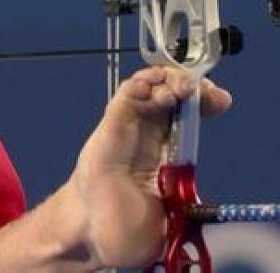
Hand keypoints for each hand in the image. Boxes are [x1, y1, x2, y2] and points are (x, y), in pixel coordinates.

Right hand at [68, 66, 231, 267]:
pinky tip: (148, 87)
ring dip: (165, 80)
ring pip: (147, 88)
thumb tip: (197, 197)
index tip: (219, 101)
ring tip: (175, 92)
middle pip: (170, 92)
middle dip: (188, 84)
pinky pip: (124, 99)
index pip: (189, 114)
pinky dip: (137, 86)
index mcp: (166, 151)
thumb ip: (185, 200)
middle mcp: (147, 134)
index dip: (205, 101)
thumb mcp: (171, 215)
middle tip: (197, 92)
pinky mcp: (109, 128)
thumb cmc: (125, 227)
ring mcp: (127, 128)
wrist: (94, 233)